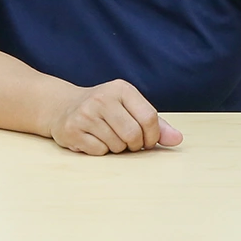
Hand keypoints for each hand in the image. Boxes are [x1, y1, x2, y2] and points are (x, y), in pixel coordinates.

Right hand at [45, 80, 183, 154]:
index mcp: (121, 89)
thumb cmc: (104, 110)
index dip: (153, 136)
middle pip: (133, 134)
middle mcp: (102, 98)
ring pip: (117, 146)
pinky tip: (93, 139)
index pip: (149, 118)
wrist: (63, 107)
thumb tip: (177, 139)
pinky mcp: (72, 130)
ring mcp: (85, 114)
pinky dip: (100, 151)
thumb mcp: (130, 108)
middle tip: (127, 142)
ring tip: (107, 137)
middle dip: (134, 145)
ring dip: (117, 148)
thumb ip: (155, 124)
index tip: (147, 140)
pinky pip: (99, 151)